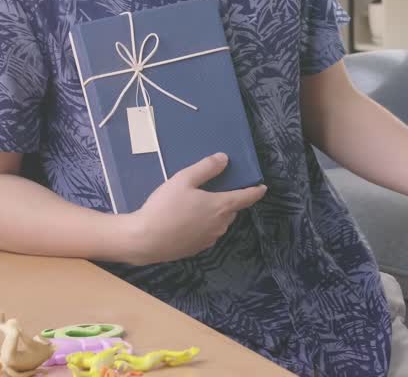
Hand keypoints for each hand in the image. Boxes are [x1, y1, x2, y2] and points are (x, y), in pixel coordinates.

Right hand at [123, 153, 266, 265]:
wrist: (144, 240)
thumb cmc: (165, 207)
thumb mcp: (183, 180)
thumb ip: (206, 168)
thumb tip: (224, 158)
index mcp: (221, 206)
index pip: (246, 197)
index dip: (256, 192)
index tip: (263, 188)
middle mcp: (220, 225)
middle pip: (231, 210)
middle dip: (228, 201)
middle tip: (216, 192)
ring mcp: (209, 239)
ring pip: (219, 223)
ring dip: (215, 214)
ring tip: (198, 206)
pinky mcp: (197, 249)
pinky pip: (207, 234)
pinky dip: (204, 226)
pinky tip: (187, 222)